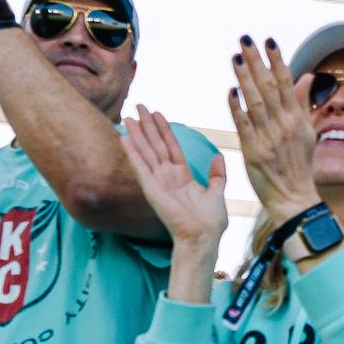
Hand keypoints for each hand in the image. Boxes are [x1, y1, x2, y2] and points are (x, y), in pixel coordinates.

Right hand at [120, 108, 228, 256]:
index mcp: (182, 177)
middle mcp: (167, 178)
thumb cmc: (210, 222)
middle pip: (155, 145)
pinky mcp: (151, 190)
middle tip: (138, 106)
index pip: (171, 147)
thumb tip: (218, 156)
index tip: (157, 113)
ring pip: (145, 152)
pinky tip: (125, 138)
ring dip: (136, 134)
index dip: (164, 130)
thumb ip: (217, 174)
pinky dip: (132, 153)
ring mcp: (158, 183)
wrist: (204, 238)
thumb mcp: (217, 192)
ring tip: (127, 116)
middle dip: (147, 125)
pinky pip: (140, 167)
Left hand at [227, 38, 321, 221]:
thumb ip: (302, 102)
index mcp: (296, 119)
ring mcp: (268, 138)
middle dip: (257, 61)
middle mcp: (283, 125)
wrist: (294, 199)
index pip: (286, 83)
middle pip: (268, 87)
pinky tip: (230, 92)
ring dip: (244, 79)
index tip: (268, 40)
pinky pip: (243, 126)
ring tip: (235, 58)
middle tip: (245, 40)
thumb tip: (307, 75)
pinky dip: (236, 108)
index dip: (276, 60)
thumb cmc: (300, 166)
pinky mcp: (253, 152)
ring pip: (255, 102)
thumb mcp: (307, 132)